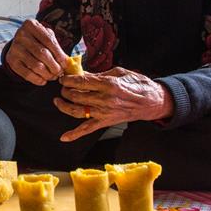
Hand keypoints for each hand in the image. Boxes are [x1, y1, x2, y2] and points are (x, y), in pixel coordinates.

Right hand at [5, 19, 71, 84]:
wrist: (19, 44)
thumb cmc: (37, 40)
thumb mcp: (46, 36)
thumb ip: (56, 46)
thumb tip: (66, 62)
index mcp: (31, 25)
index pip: (49, 41)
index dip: (59, 54)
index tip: (65, 64)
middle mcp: (21, 34)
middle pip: (42, 54)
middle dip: (54, 66)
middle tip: (59, 72)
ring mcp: (15, 48)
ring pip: (36, 65)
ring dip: (47, 74)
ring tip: (53, 76)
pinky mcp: (11, 60)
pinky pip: (26, 74)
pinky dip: (37, 79)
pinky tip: (43, 80)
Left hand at [53, 67, 174, 141]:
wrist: (152, 101)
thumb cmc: (137, 84)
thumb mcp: (118, 73)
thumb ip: (99, 74)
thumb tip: (82, 74)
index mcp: (108, 85)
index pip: (81, 82)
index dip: (68, 79)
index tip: (63, 77)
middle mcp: (105, 100)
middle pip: (76, 96)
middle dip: (65, 90)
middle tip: (63, 86)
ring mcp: (104, 113)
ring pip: (77, 111)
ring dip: (63, 106)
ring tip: (58, 100)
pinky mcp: (106, 122)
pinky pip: (87, 129)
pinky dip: (74, 134)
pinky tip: (64, 137)